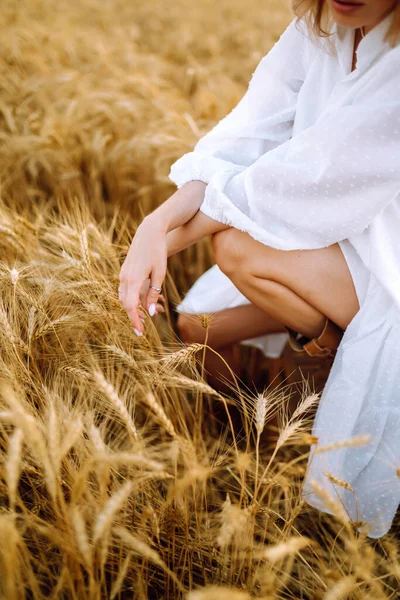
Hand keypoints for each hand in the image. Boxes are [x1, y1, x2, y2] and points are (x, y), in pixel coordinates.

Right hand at [119, 219, 166, 334]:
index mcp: (132, 280)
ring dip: (136, 307)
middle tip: (144, 328)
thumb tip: (150, 312)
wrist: (149, 232)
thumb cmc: (157, 251)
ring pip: (125, 297)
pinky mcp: (125, 271)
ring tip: (152, 311)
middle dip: (135, 316)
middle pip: (126, 304)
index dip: (134, 321)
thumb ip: (153, 294)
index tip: (140, 333)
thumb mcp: (159, 274)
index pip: (130, 306)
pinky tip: (149, 300)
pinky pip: (127, 289)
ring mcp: (123, 274)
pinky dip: (136, 297)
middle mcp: (124, 278)